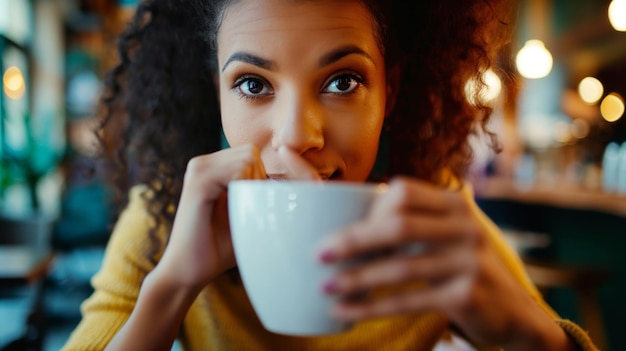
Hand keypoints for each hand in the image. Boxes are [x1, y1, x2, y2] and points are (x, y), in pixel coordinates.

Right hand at [155, 144, 267, 290]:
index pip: (252, 153)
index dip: (263, 177)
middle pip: (252, 152)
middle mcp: (204, 163)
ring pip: (248, 157)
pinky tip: (236, 210)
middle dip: (259, 180)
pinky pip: (239, 169)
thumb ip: (266, 197)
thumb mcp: (250, 216)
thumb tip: (308, 187)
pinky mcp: (198, 180)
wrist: (189, 272)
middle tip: (248, 211)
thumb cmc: (221, 248)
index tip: (261, 206)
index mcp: (213, 168)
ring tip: (241, 212)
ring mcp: (198, 168)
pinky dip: (246, 188)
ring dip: (254, 185)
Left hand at [318, 177, 572, 349]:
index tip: (338, 228)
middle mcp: (465, 227)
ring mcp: (469, 260)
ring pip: (401, 267)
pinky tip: (345, 311)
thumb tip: (350, 226)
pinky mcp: (467, 294)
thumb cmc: (465, 268)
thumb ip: (416, 223)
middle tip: (318, 255)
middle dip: (352, 240)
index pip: (404, 193)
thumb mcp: (450, 235)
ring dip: (357, 279)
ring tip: (325, 287)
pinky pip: (408, 301)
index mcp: (455, 204)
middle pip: (398, 226)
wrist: (516, 311)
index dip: (367, 209)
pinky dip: (372, 308)